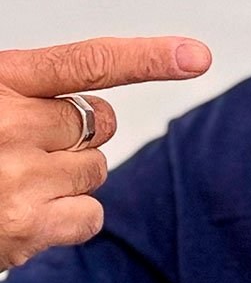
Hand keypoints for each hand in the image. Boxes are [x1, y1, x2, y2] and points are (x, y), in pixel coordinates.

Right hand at [0, 37, 211, 270]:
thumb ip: (21, 97)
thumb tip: (84, 116)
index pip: (87, 63)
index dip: (149, 58)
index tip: (199, 55)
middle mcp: (9, 123)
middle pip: (99, 124)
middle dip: (75, 136)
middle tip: (21, 150)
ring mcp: (19, 177)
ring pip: (96, 170)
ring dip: (67, 178)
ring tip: (9, 185)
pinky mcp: (24, 227)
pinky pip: (90, 215)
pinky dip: (68, 220)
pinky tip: (23, 218)